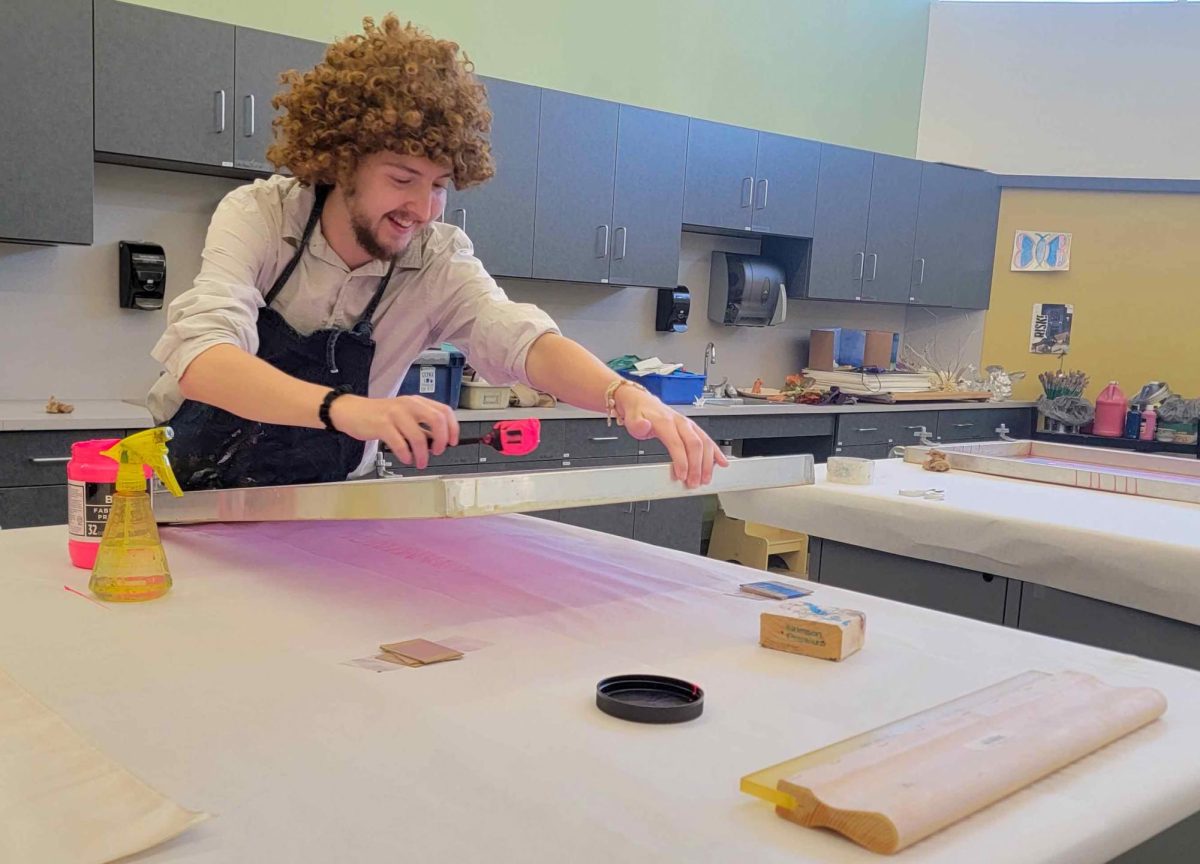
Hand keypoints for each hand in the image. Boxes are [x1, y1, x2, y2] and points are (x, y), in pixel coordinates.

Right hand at [329, 395, 459, 469]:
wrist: (351, 411)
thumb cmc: (379, 415)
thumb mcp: (405, 415)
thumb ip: (421, 425)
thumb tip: (439, 441)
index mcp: (417, 402)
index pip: (444, 411)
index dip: (453, 428)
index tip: (452, 442)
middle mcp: (409, 405)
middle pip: (436, 420)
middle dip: (441, 440)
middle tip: (437, 452)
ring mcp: (395, 414)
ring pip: (418, 436)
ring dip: (422, 454)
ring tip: (420, 462)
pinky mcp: (382, 425)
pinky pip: (400, 443)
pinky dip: (405, 454)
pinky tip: (405, 458)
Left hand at [615, 387, 728, 487]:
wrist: (642, 402)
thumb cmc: (638, 413)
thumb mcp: (632, 419)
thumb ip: (637, 424)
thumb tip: (643, 426)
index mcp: (666, 421)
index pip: (677, 443)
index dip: (682, 461)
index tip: (682, 476)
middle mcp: (680, 422)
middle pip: (695, 445)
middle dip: (697, 466)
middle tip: (694, 482)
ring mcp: (689, 425)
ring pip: (705, 443)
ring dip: (707, 463)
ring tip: (705, 479)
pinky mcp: (693, 429)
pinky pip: (708, 440)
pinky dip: (717, 452)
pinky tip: (721, 462)